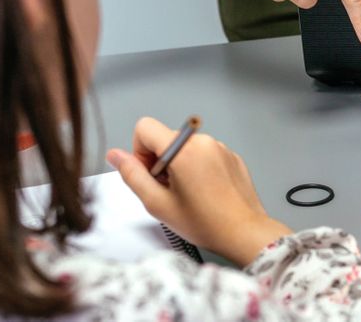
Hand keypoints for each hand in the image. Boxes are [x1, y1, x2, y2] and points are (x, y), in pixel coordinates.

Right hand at [107, 117, 291, 265]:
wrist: (244, 233)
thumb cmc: (206, 223)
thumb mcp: (157, 204)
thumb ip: (132, 176)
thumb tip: (116, 156)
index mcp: (184, 149)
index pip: (145, 127)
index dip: (139, 151)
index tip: (150, 174)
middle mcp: (203, 142)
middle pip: (165, 138)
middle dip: (159, 162)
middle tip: (168, 190)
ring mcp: (220, 147)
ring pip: (185, 147)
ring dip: (179, 166)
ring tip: (188, 194)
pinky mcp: (231, 156)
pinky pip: (204, 154)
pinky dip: (198, 168)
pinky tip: (204, 192)